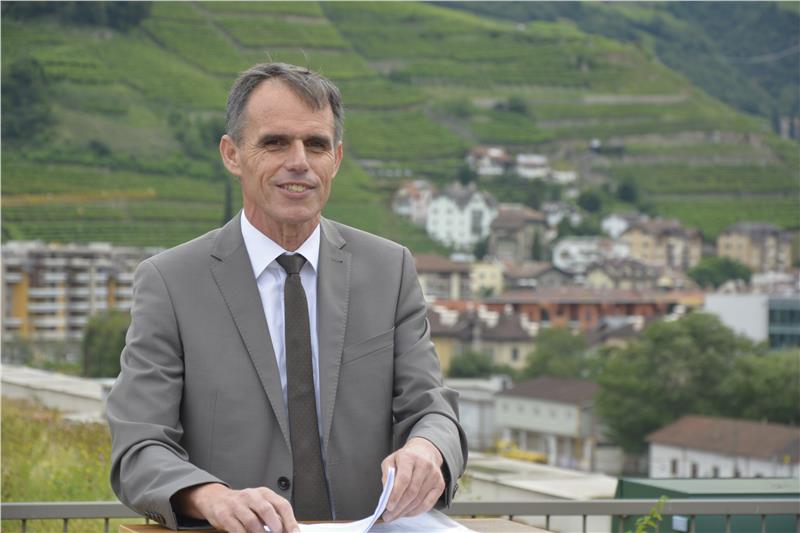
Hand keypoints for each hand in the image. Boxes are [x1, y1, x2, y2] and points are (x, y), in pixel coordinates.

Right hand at [173, 483, 298, 532]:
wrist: (217, 499)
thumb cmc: (244, 505)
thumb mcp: (260, 505)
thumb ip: (274, 516)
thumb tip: (289, 531)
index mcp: (264, 493)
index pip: (282, 504)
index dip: (290, 521)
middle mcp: (251, 496)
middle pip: (267, 510)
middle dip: (275, 526)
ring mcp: (237, 505)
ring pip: (252, 521)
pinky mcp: (224, 515)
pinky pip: (236, 529)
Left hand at [380, 437, 444, 522]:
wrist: (425, 452)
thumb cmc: (406, 458)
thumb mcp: (391, 461)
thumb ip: (386, 475)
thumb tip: (386, 494)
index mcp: (409, 458)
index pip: (404, 479)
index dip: (396, 495)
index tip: (388, 506)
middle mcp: (424, 465)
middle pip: (412, 492)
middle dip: (399, 507)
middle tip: (389, 516)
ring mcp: (434, 476)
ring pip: (420, 500)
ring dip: (406, 511)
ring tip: (396, 516)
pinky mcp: (440, 485)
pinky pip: (428, 503)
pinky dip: (417, 511)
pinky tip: (408, 513)